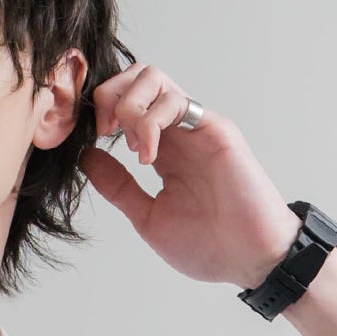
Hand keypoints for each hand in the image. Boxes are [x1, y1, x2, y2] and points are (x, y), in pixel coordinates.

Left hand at [79, 66, 300, 290]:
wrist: (250, 259)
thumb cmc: (208, 245)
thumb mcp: (148, 216)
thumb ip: (118, 186)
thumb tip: (86, 156)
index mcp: (162, 150)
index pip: (125, 102)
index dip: (101, 111)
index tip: (92, 140)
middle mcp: (178, 132)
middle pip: (136, 76)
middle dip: (109, 96)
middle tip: (105, 133)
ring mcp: (196, 127)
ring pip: (152, 77)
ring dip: (129, 106)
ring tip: (132, 148)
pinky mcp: (215, 129)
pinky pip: (175, 102)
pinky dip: (149, 121)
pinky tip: (148, 155)